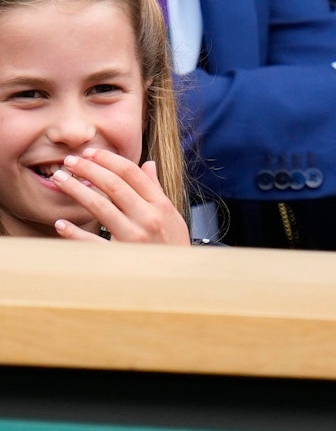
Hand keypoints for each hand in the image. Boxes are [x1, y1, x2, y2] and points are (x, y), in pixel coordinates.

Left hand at [52, 148, 190, 244]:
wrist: (179, 278)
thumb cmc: (173, 245)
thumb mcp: (171, 215)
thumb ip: (156, 189)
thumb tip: (148, 164)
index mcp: (160, 205)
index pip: (132, 173)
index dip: (109, 159)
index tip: (90, 153)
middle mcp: (147, 218)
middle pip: (113, 185)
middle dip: (89, 169)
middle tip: (70, 161)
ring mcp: (133, 237)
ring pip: (100, 206)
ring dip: (76, 190)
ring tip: (60, 179)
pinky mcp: (120, 257)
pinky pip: (93, 242)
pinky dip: (75, 233)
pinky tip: (61, 224)